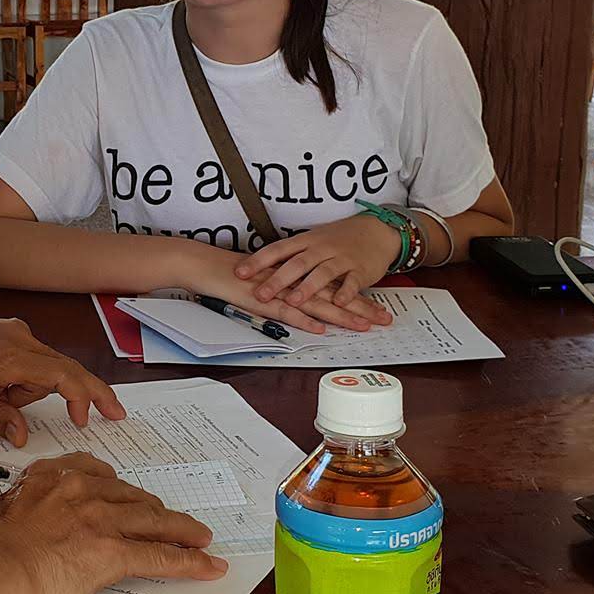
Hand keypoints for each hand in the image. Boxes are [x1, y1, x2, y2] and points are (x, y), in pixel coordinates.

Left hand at [0, 309, 124, 445]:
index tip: (88, 418)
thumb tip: (23, 437)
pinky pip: (34, 359)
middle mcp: (21, 339)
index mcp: (12, 358)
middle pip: (68, 368)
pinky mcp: (14, 332)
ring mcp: (19, 333)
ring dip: (32, 389)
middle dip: (88, 392)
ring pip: (47, 367)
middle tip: (112, 412)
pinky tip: (0, 382)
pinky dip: (27, 376)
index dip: (83, 397)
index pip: (63, 375)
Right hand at [0, 453, 226, 593]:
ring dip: (183, 530)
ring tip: (201, 538)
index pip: (98, 474)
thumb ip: (27, 508)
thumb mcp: (4, 511)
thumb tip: (31, 524)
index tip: (129, 494)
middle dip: (155, 509)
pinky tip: (206, 565)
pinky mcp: (113, 552)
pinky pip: (160, 555)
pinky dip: (189, 561)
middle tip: (172, 519)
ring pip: (153, 521)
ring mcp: (100, 520)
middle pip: (132, 497)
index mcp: (53, 476)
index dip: (120, 487)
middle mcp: (81, 491)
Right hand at [178, 241, 389, 333]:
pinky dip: (304, 320)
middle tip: (385, 319)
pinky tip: (321, 327)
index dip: (357, 297)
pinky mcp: (262, 301)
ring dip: (342, 316)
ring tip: (365, 326)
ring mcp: (279, 291)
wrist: (209, 266)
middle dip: (361, 308)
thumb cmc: (236, 273)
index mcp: (297, 275)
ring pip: (316, 304)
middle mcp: (293, 281)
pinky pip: (286, 312)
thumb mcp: (270, 280)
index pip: (333, 287)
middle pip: (333, 296)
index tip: (379, 307)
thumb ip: (289, 290)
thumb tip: (306, 301)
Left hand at [234, 217, 398, 326]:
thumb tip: (260, 266)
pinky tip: (338, 302)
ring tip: (294, 301)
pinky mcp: (360, 270)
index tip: (240, 272)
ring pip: (323, 273)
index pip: (278, 249)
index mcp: (306, 241)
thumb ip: (290, 255)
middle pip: (297, 263)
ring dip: (308, 287)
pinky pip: (352, 282)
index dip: (258, 261)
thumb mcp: (312, 241)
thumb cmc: (339, 238)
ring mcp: (341, 259)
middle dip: (278, 279)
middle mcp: (322, 249)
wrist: (376, 230)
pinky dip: (346, 292)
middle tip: (261, 293)